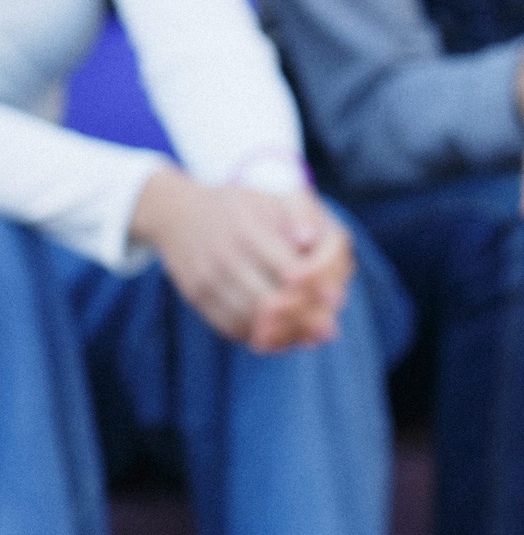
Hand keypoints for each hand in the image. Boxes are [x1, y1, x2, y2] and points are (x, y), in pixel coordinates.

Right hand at [129, 172, 351, 350]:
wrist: (176, 211)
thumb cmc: (239, 203)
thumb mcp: (270, 196)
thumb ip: (298, 212)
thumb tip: (310, 239)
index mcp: (247, 229)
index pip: (288, 269)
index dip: (314, 287)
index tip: (335, 298)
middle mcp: (223, 256)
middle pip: (269, 300)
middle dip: (303, 317)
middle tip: (328, 329)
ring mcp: (205, 278)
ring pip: (249, 319)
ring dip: (283, 334)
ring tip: (309, 338)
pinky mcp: (195, 295)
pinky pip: (227, 325)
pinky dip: (256, 337)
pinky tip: (280, 339)